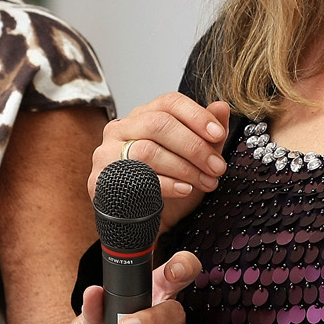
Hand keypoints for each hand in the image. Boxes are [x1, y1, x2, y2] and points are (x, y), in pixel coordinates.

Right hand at [93, 94, 230, 233]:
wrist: (142, 221)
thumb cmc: (168, 183)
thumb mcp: (194, 158)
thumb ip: (207, 133)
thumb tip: (222, 107)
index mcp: (144, 115)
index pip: (169, 102)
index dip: (197, 115)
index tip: (219, 134)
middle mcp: (121, 128)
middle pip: (159, 124)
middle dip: (194, 146)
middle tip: (218, 167)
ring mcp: (107, 153)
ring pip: (148, 151)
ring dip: (184, 168)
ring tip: (206, 182)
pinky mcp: (101, 179)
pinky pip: (137, 178)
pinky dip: (168, 184)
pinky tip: (185, 190)